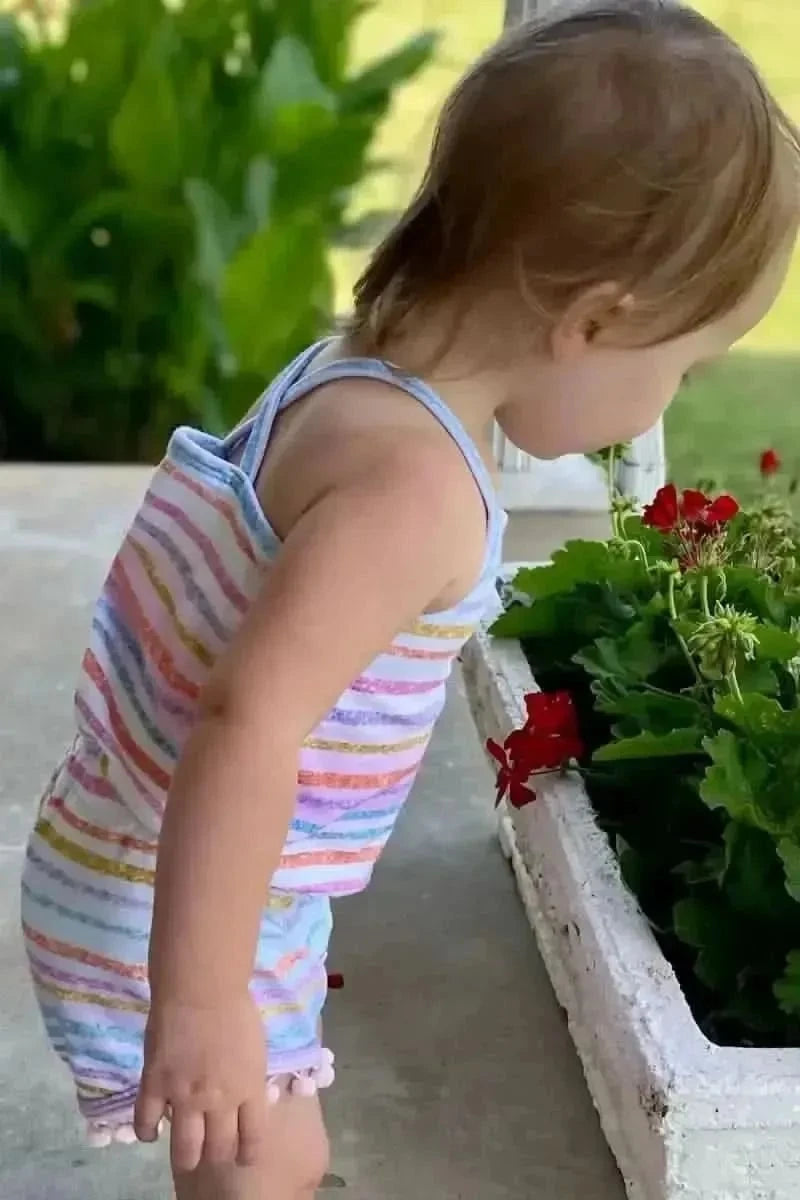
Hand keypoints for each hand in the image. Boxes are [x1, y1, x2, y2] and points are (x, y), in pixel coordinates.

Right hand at [134, 995, 267, 1172]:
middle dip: (216, 1155)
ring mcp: (185, 1096)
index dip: (247, 1153)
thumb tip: (245, 1099)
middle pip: (218, 1149)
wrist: (201, 986)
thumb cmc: (236, 1007)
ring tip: (184, 1155)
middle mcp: (220, 1101)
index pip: (253, 1138)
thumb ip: (249, 1079)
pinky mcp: (155, 1085)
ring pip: (184, 1150)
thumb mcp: (256, 1048)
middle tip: (210, 1151)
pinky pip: (146, 1122)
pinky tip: (150, 1132)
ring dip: (186, 1157)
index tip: (242, 1156)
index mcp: (250, 1089)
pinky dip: (147, 1132)